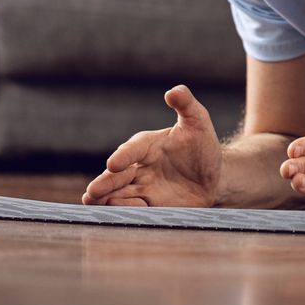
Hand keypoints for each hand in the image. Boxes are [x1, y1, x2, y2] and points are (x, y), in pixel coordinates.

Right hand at [81, 84, 222, 206]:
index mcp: (145, 145)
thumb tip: (175, 90)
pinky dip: (129, 212)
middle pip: (116, 177)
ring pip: (120, 195)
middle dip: (104, 184)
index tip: (114, 163)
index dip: (123, 156)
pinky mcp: (151, 206)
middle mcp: (138, 167)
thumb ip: (186, 105)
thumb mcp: (197, 122)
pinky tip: (127, 214)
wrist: (213, 174)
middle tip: (91, 192)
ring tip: (102, 206)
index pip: (131, 150)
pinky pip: (136, 210)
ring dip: (110, 201)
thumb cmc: (201, 145)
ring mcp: (143, 188)